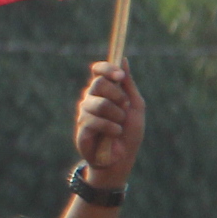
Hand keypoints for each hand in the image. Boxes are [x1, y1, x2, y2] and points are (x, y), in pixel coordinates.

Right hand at [75, 62, 144, 192]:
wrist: (123, 157)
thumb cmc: (129, 132)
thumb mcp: (135, 106)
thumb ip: (129, 84)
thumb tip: (124, 60)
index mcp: (104, 91)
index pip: (98, 71)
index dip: (107, 69)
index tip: (120, 76)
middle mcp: (91, 98)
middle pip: (98, 84)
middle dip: (116, 95)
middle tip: (124, 107)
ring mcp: (84, 112)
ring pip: (98, 103)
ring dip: (116, 115)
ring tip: (120, 126)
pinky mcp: (81, 127)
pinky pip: (95, 120)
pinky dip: (111, 127)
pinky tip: (114, 134)